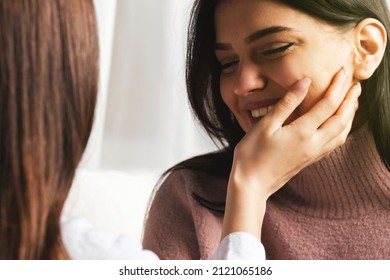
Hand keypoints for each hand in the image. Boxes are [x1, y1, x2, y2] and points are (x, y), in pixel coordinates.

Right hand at [222, 67, 360, 239]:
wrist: (252, 184)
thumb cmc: (252, 154)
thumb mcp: (266, 125)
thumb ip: (287, 103)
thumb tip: (305, 82)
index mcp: (303, 132)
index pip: (328, 104)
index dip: (337, 86)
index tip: (343, 71)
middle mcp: (314, 144)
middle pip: (341, 119)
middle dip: (351, 100)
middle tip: (356, 84)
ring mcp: (313, 154)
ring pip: (342, 133)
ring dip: (350, 116)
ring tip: (352, 102)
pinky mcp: (310, 160)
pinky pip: (334, 143)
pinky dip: (343, 130)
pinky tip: (338, 125)